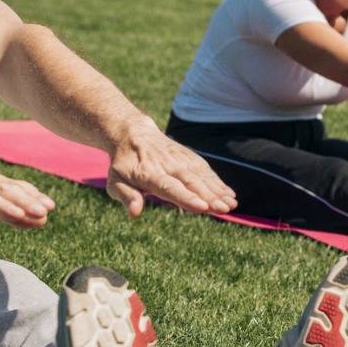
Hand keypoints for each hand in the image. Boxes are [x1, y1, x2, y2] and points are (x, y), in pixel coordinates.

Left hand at [106, 118, 237, 216]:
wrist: (132, 134)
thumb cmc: (123, 165)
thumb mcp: (115, 182)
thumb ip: (127, 197)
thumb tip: (134, 213)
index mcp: (148, 174)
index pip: (170, 187)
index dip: (186, 198)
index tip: (202, 207)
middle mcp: (167, 165)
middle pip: (191, 182)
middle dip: (209, 196)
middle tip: (225, 209)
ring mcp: (180, 159)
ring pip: (201, 175)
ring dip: (218, 190)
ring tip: (232, 204)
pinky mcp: (188, 156)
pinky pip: (205, 169)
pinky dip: (218, 181)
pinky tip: (229, 194)